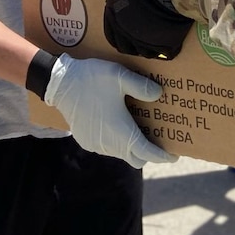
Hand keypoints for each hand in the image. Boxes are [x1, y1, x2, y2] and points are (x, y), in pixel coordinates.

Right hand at [44, 54, 175, 167]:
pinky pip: (107, 148)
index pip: (148, 153)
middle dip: (149, 153)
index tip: (174, 155)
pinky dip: (117, 142)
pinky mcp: (86, 140)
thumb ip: (142, 87)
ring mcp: (96, 145)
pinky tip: (119, 124)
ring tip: (140, 128)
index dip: (163, 156)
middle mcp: (109, 144)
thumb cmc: (92, 79)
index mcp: (122, 132)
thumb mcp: (120, 76)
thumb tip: (158, 95)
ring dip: (131, 146)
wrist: (60, 83)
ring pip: (120, 153)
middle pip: (136, 158)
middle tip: (159, 139)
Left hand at [103, 0, 193, 58]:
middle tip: (142, 31)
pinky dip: (164, 49)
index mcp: (114, 7)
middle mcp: (124, 27)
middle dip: (132, 38)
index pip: (110, 27)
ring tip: (154, 39)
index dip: (119, 24)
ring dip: (146, 46)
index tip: (129, 19)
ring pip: (142, 51)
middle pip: (124, 43)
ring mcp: (144, 39)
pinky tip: (168, 42)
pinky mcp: (164, 45)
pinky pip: (163, 53)